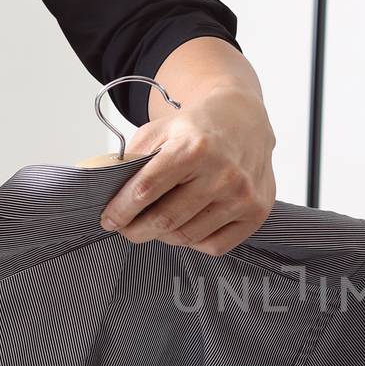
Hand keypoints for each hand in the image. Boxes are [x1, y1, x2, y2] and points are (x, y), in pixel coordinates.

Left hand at [100, 86, 274, 255]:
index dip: (121, 210)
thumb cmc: (198, 129)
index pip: (146, 190)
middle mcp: (222, 173)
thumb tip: (108, 192)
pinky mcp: (256, 212)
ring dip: (164, 236)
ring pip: (187, 236)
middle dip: (136, 230)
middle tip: (126, 229)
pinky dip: (193, 242)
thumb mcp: (160, 130)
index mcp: (193, 148)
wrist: (244, 120)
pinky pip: (214, 246)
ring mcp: (242, 195)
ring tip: (156, 224)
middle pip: (165, 220)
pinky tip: (187, 227)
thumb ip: (133, 159)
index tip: (109, 220)